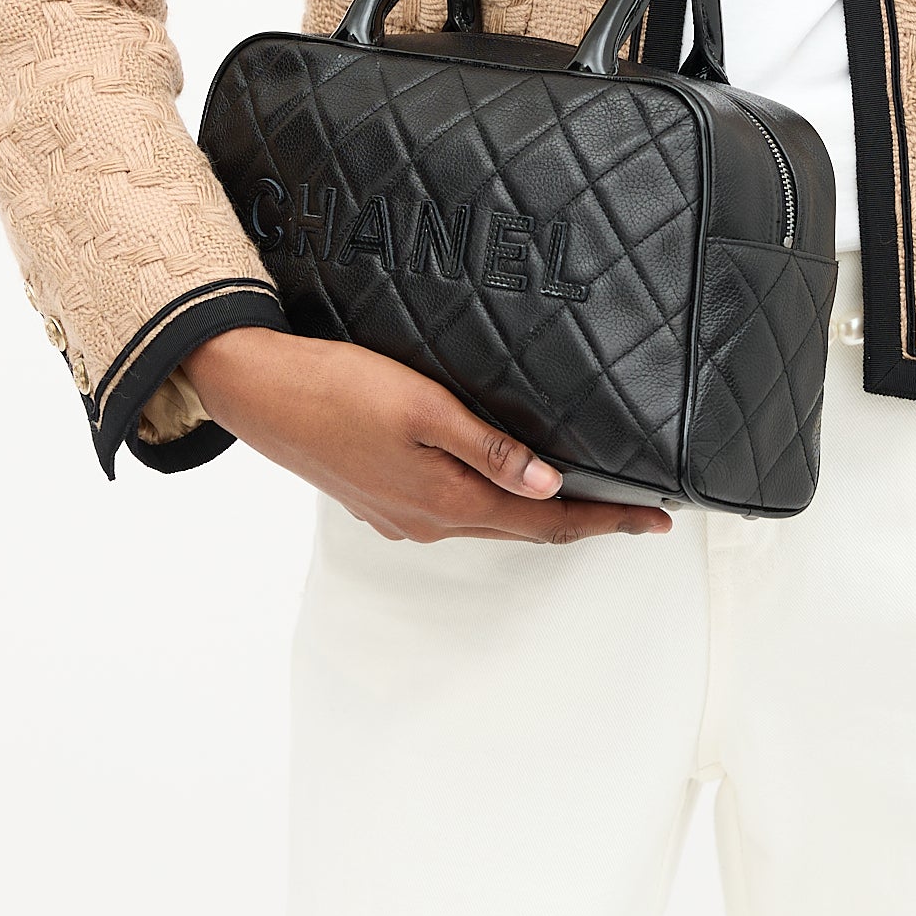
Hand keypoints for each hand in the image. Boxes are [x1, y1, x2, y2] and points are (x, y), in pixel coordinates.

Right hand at [181, 326, 674, 543]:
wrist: (259, 393)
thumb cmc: (340, 387)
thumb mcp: (424, 408)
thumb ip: (490, 449)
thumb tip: (550, 485)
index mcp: (448, 500)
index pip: (547, 521)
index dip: (606, 522)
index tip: (657, 521)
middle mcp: (429, 521)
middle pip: (523, 527)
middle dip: (581, 520)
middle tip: (634, 509)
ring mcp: (401, 516)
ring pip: (487, 519)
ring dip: (536, 512)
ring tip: (580, 495)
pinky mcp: (379, 499)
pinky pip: (452, 508)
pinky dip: (491, 499)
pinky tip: (500, 478)